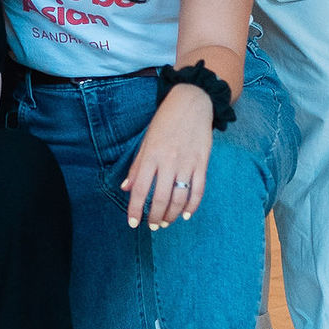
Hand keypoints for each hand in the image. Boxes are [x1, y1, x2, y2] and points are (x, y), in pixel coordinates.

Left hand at [121, 86, 212, 230]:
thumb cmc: (165, 121)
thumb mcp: (146, 140)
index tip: (133, 223)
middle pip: (160, 198)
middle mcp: (168, 161)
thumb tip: (126, 188)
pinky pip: (198, 190)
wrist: (192, 102)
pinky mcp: (202, 163)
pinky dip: (192, 206)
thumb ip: (137, 166)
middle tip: (152, 226)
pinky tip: (185, 214)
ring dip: (171, 214)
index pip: (140, 189)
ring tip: (166, 222)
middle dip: (154, 217)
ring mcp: (187, 163)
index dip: (135, 209)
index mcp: (151, 155)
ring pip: (179, 198)